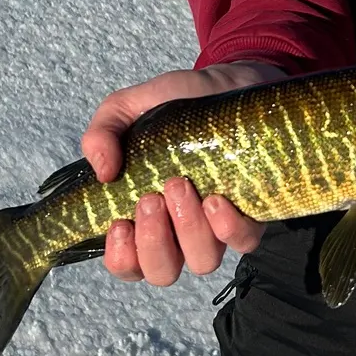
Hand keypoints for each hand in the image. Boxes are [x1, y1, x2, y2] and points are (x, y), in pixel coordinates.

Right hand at [81, 62, 286, 284]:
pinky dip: (228, 228)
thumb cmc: (179, 105)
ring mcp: (217, 227)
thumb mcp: (131, 108)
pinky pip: (243, 242)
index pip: (128, 263)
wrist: (232, 83)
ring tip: (181, 184)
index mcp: (145, 216)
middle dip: (153, 243)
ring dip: (187, 230)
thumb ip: (104, 132)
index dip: (121, 257)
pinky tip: (217, 200)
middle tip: (151, 199)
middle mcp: (180, 231)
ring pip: (202, 261)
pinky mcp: (253, 214)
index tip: (119, 223)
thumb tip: (102, 172)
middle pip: (162, 272)